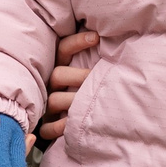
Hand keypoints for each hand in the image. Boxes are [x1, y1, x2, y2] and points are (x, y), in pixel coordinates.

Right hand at [39, 28, 99, 143]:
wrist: (82, 128)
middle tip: (95, 79)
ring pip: (54, 99)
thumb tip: (118, 47)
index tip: (96, 37)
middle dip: (78, 76)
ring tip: (90, 106)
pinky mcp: (48, 126)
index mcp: (63, 71)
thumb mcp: (92, 77)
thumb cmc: (92, 96)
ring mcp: (49, 106)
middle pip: (58, 74)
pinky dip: (58, 129)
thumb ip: (97, 65)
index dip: (77, 42)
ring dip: (73, 102)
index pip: (63, 49)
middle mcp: (53, 86)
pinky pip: (48, 129)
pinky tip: (71, 127)